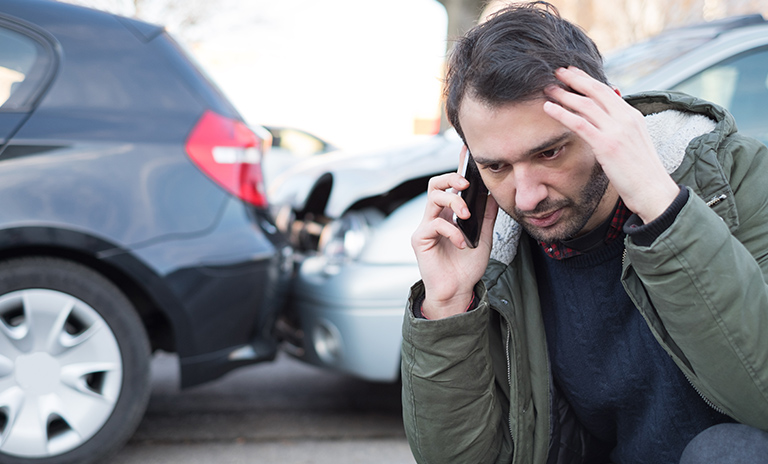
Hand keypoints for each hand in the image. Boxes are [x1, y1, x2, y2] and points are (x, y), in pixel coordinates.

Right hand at [411, 147, 497, 318]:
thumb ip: (487, 215)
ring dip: (453, 202)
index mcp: (449, 214)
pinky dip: (452, 231)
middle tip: (466, 184)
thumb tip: (493, 192)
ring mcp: (426, 227)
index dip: (456, 168)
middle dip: (451, 178)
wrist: (458, 290)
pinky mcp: (420, 239)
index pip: (450, 185)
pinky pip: (435, 225)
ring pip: (433, 198)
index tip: (466, 153)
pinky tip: (462, 243)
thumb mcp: (484, 236)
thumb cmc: (467, 266)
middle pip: (435, 184)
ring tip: (466, 215)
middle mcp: (435, 217)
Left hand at [542, 67, 678, 222]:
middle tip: (556, 71)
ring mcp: (617, 131)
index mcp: (632, 116)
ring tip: (548, 89)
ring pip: (585, 105)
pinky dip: (562, 114)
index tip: (572, 73)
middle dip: (574, 79)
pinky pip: (580, 124)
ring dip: (564, 94)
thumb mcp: (633, 142)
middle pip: (595, 91)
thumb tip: (604, 119)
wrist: (653, 190)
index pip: (606, 91)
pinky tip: (548, 108)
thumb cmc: (641, 172)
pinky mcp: (607, 145)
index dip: (587, 80)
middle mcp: (625, 118)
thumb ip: (619, 128)